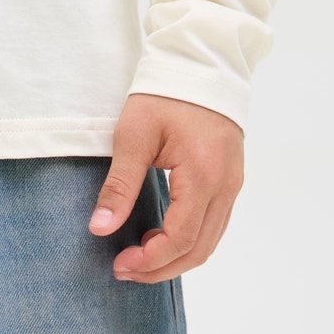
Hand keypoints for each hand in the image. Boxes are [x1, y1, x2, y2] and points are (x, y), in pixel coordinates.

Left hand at [88, 95, 243, 283]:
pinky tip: (158, 236)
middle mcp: (225, 185)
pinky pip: (213, 225)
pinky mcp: (230, 180)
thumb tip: (100, 228)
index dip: (149, 261)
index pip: (180, 240)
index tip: (120, 264)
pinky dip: (187, 241)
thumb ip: (119, 186)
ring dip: (174, 258)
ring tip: (139, 257)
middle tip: (125, 270)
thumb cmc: (166, 93)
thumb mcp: (133, 136)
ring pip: (209, 242)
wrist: (202, 62)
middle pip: (199, 250)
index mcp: (204, 175)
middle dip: (160, 269)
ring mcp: (232, 184)